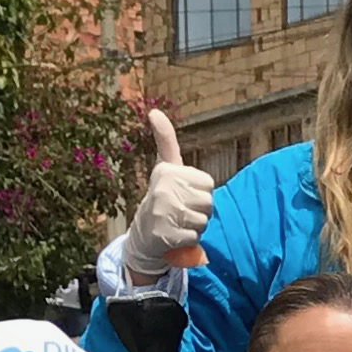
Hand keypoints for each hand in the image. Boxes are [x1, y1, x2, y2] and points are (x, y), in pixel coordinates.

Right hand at [118, 107, 215, 284]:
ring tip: (178, 223)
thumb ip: (165, 140)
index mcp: (167, 171)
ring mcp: (163, 213)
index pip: (208, 184)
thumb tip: (154, 112)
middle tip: (181, 211)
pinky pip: (195, 237)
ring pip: (203, 221)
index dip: (200, 192)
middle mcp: (163, 189)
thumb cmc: (162, 196)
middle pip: (208, 202)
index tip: (184, 193)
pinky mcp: (166, 236)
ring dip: (195, 226)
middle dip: (200, 210)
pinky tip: (175, 235)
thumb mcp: (165, 166)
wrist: (143, 234)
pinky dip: (189, 240)